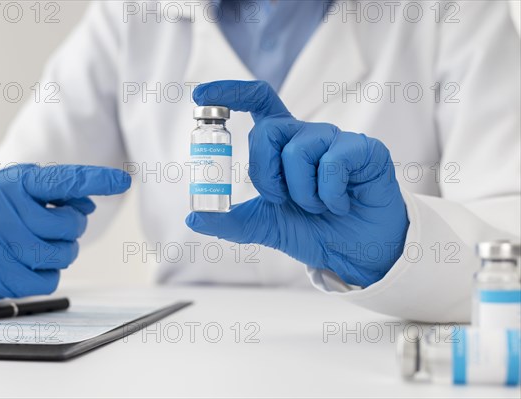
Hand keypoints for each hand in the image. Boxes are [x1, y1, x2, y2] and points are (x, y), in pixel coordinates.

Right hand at [0, 164, 130, 297]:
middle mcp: (3, 210)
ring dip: (63, 252)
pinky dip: (49, 274)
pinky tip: (32, 263)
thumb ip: (61, 191)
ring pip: (61, 256)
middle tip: (57, 224)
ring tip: (43, 243)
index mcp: (15, 182)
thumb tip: (89, 206)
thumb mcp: (25, 186)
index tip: (123, 180)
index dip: (96, 179)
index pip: (63, 180)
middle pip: (68, 226)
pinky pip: (48, 281)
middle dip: (73, 226)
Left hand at [186, 81, 408, 286]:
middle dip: (265, 173)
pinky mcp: (363, 150)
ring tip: (319, 207)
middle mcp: (306, 136)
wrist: (355, 252)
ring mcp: (335, 140)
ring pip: (297, 150)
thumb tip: (193, 216)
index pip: (257, 102)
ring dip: (302, 193)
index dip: (230, 93)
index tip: (201, 96)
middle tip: (281, 200)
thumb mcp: (265, 226)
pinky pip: (332, 163)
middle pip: (268, 129)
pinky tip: (341, 205)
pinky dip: (329, 195)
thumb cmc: (313, 230)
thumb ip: (231, 221)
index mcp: (282, 145)